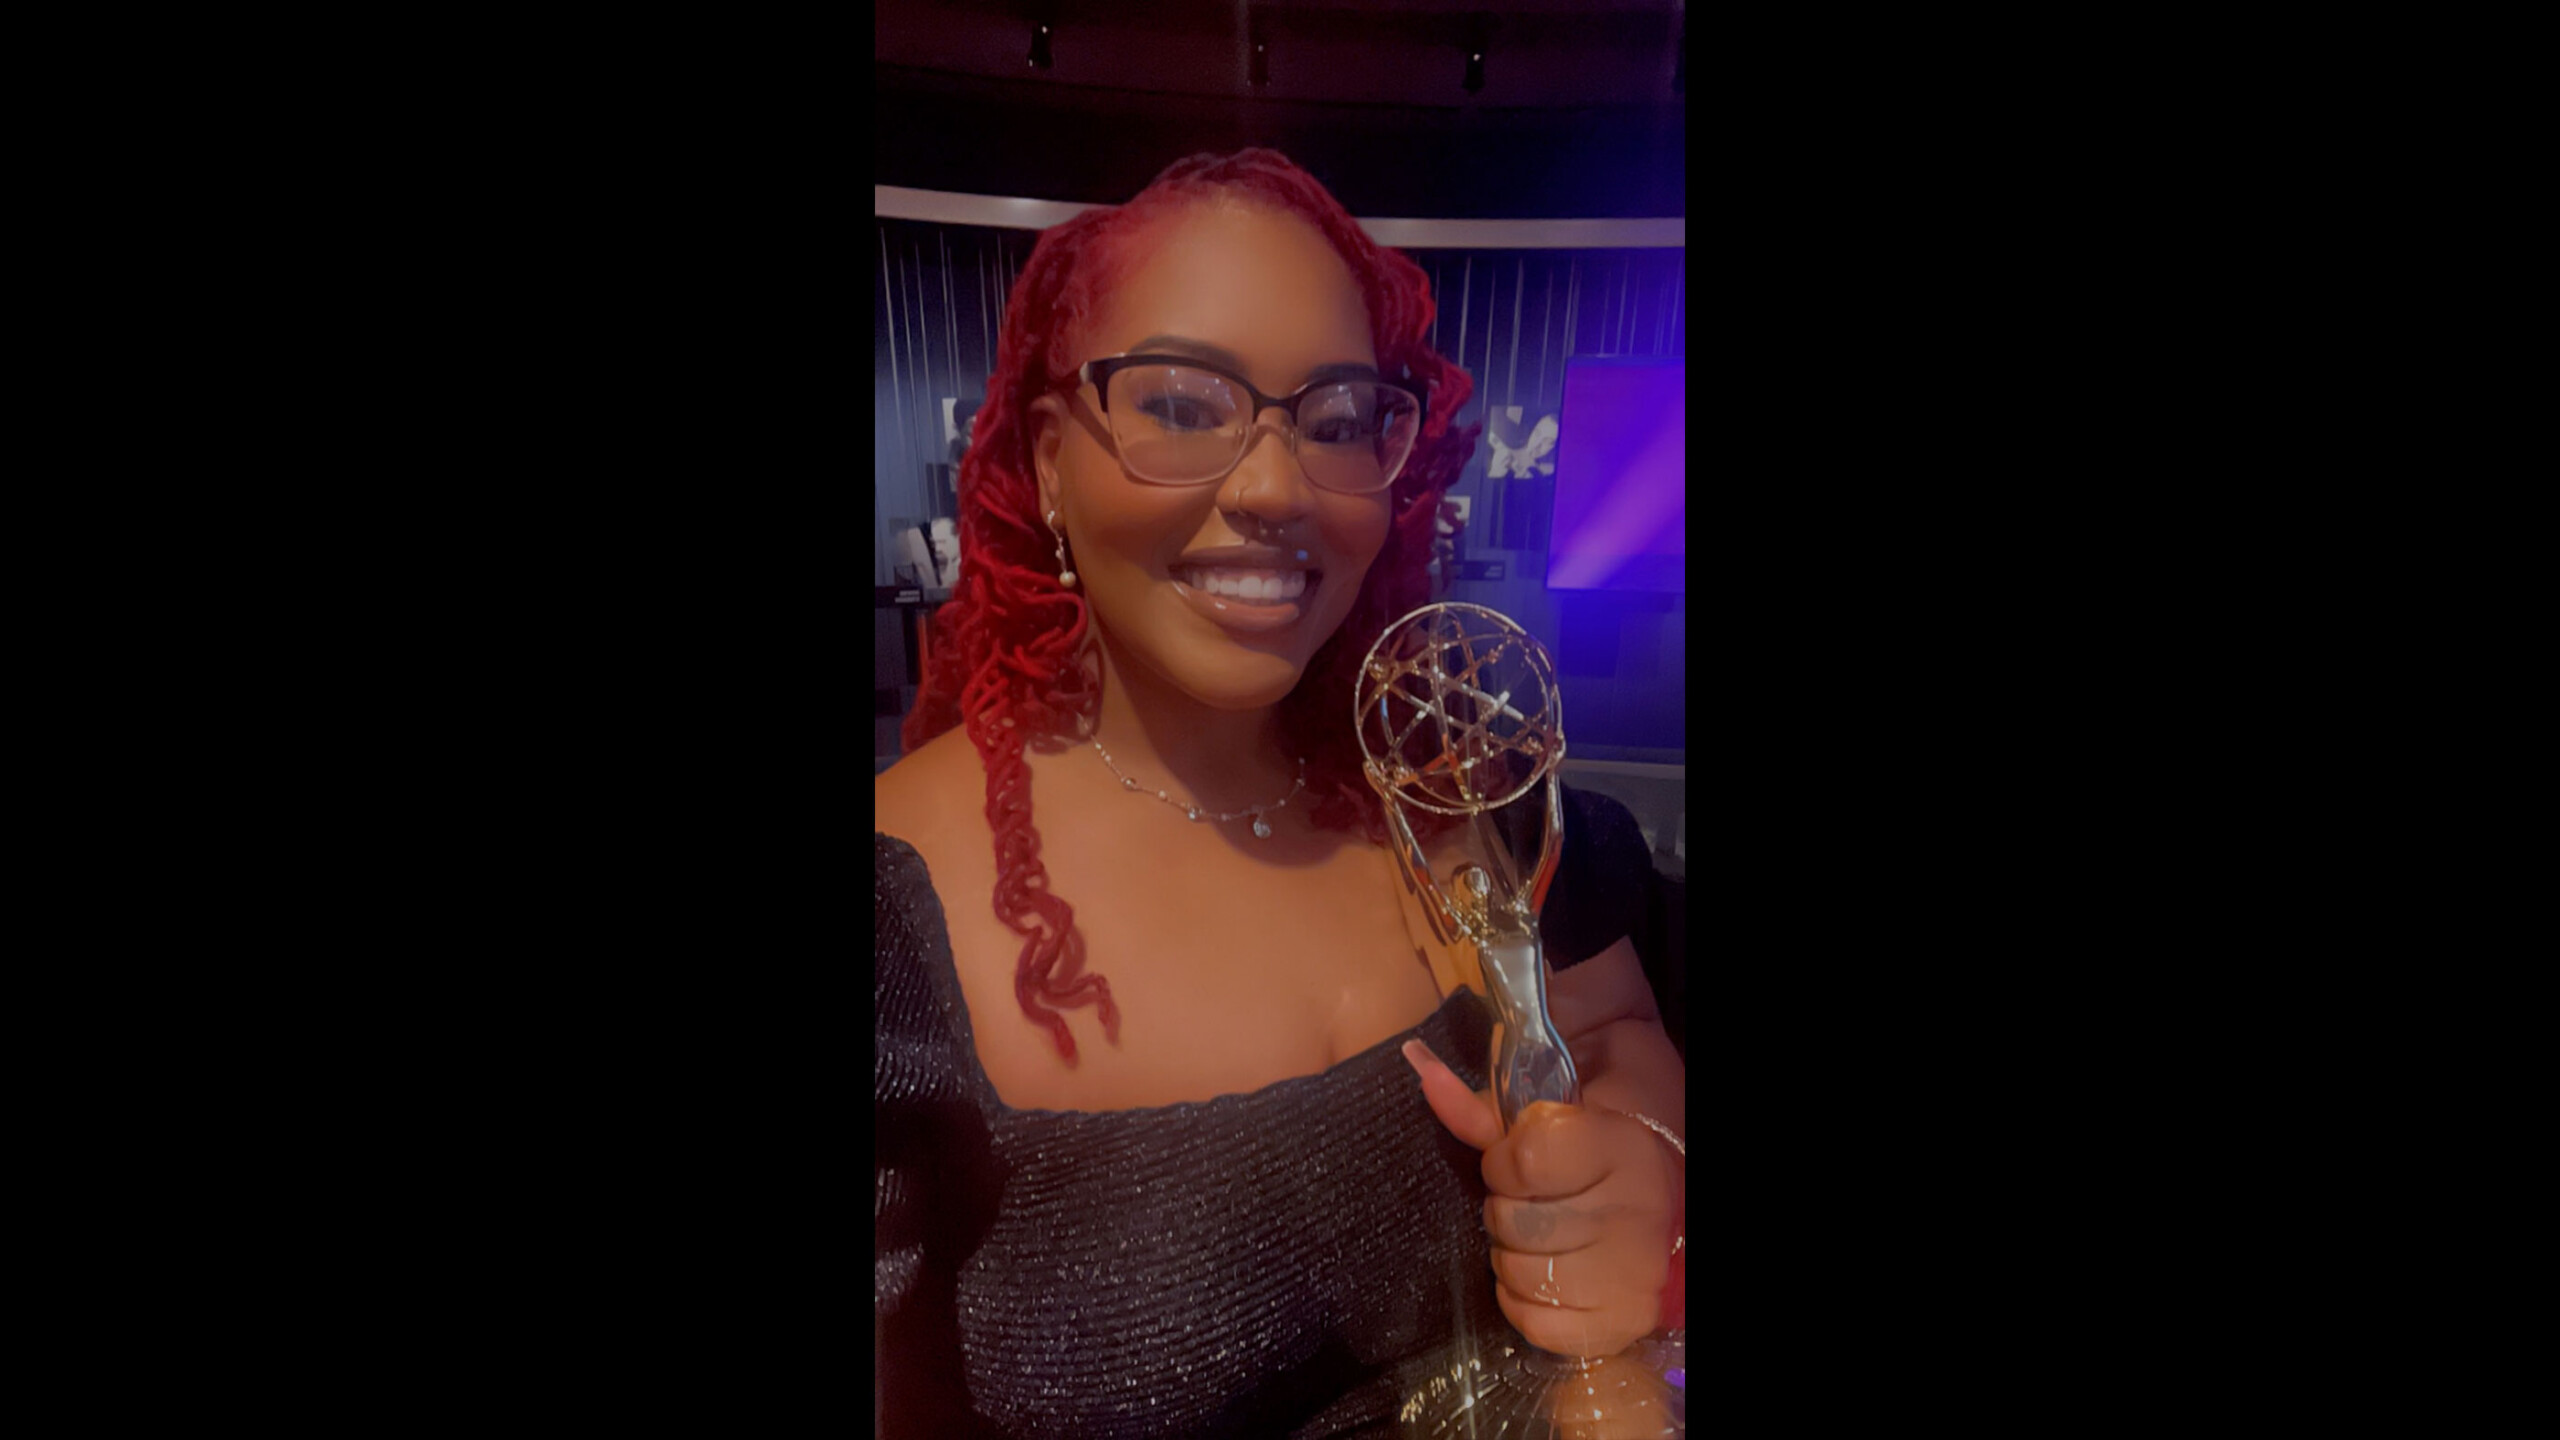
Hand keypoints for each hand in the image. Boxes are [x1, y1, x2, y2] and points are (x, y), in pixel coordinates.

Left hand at [1404, 1039, 1680, 1357]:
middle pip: (1516, 1223)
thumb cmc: (1593, 1152)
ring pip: (1521, 1275)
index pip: (1525, 1159)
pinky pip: (1536, 1324)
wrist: (1654, 1195)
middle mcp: (1638, 1210)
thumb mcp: (1549, 1116)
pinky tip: (1544, 1275)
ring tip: (1536, 1237)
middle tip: (1528, 1201)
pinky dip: (1524, 1302)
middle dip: (1504, 1209)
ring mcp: (1635, 1273)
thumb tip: (1427, 1077)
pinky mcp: (1624, 1321)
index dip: (1501, 1160)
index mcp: (1622, 1145)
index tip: (1513, 1160)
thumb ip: (1484, 1108)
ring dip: (1510, 1256)